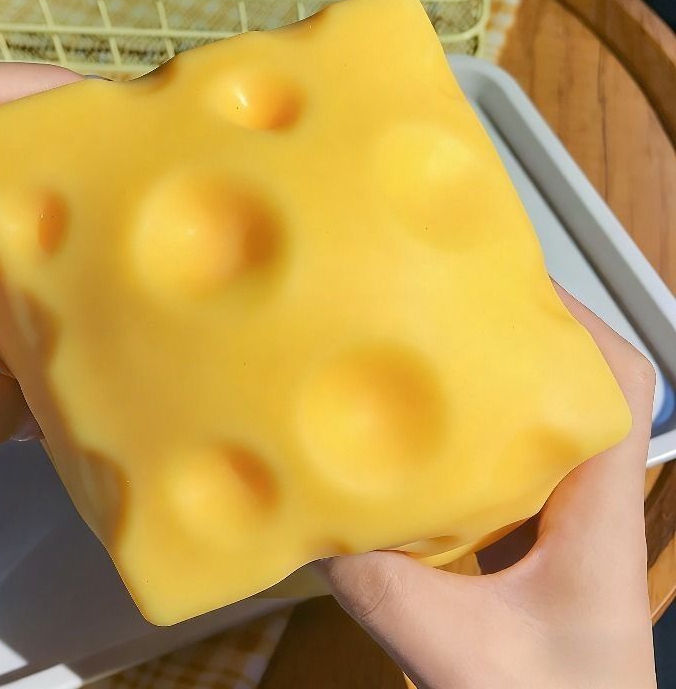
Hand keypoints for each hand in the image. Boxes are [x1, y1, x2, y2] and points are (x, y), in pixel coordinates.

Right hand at [321, 287, 656, 688]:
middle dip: (530, 335)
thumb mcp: (462, 659)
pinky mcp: (536, 545)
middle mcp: (593, 514)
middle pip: (585, 388)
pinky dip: (475, 441)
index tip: (511, 286)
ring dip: (500, 386)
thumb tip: (319, 523)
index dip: (576, 328)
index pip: (618, 394)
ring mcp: (566, 528)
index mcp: (601, 527)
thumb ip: (388, 593)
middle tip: (459, 304)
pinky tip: (425, 445)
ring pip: (546, 426)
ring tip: (438, 355)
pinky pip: (512, 469)